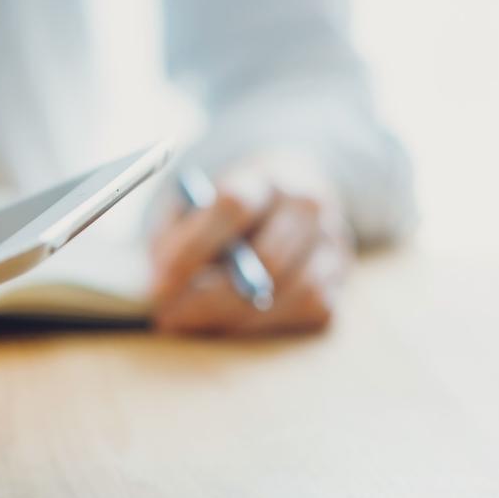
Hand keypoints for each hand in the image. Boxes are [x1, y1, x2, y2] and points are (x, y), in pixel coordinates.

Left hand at [150, 153, 352, 335]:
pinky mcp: (341, 274)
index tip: (157, 284)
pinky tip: (231, 319)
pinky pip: (312, 308)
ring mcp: (333, 239)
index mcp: (264, 175)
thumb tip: (158, 288)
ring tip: (193, 321)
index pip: (233, 205)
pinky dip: (269, 322)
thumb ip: (173, 238)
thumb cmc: (222, 210)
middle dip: (210, 297)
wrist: (281, 199)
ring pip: (294, 290)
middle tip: (168, 316)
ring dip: (237, 316)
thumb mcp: (191, 208)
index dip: (191, 250)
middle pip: (267, 259)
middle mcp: (308, 203)